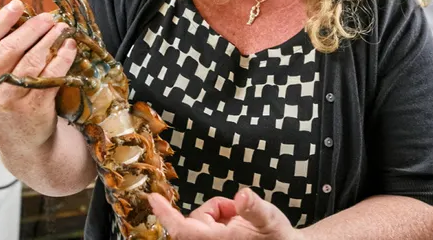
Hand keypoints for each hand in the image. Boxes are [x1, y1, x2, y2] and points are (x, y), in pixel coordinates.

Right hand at [0, 0, 77, 148]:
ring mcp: (10, 99)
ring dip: (50, 40)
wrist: (21, 139)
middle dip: (31, 28)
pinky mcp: (34, 107)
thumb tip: (13, 12)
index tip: (17, 5)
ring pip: (32, 60)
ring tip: (61, 28)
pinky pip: (51, 75)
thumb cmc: (7, 99)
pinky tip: (70, 47)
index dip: (1, 20)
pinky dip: (63, 58)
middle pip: (9, 48)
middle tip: (47, 17)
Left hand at [148, 188, 300, 239]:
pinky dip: (220, 220)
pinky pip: (208, 226)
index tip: (153, 198)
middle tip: (236, 212)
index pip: (183, 229)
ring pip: (202, 223)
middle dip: (212, 212)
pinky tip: (238, 226)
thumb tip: (243, 196)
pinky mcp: (216, 238)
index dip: (166, 214)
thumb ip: (255, 208)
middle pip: (194, 222)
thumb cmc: (279, 238)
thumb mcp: (270, 219)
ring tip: (241, 222)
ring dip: (219, 216)